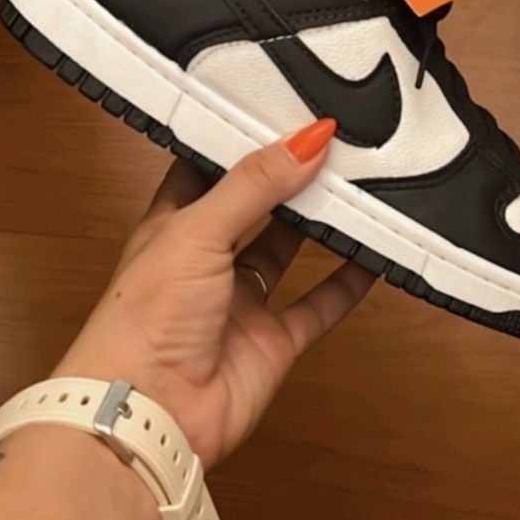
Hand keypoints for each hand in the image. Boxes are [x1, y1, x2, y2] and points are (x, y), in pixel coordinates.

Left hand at [54, 119, 375, 467]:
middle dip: (288, 177)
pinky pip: (317, 307)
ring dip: (320, 222)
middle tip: (333, 138)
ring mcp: (239, 303)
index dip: (239, 140)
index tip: (280, 106)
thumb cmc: (145, 318)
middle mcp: (205, 260)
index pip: (207, 168)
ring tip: (358, 181)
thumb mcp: (198, 231)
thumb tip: (309, 137)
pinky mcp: (271, 344)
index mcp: (173, 225)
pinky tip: (374, 257)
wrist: (150, 414)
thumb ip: (255, 184)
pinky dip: (346, 284)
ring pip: (287, 251)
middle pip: (254, 206)